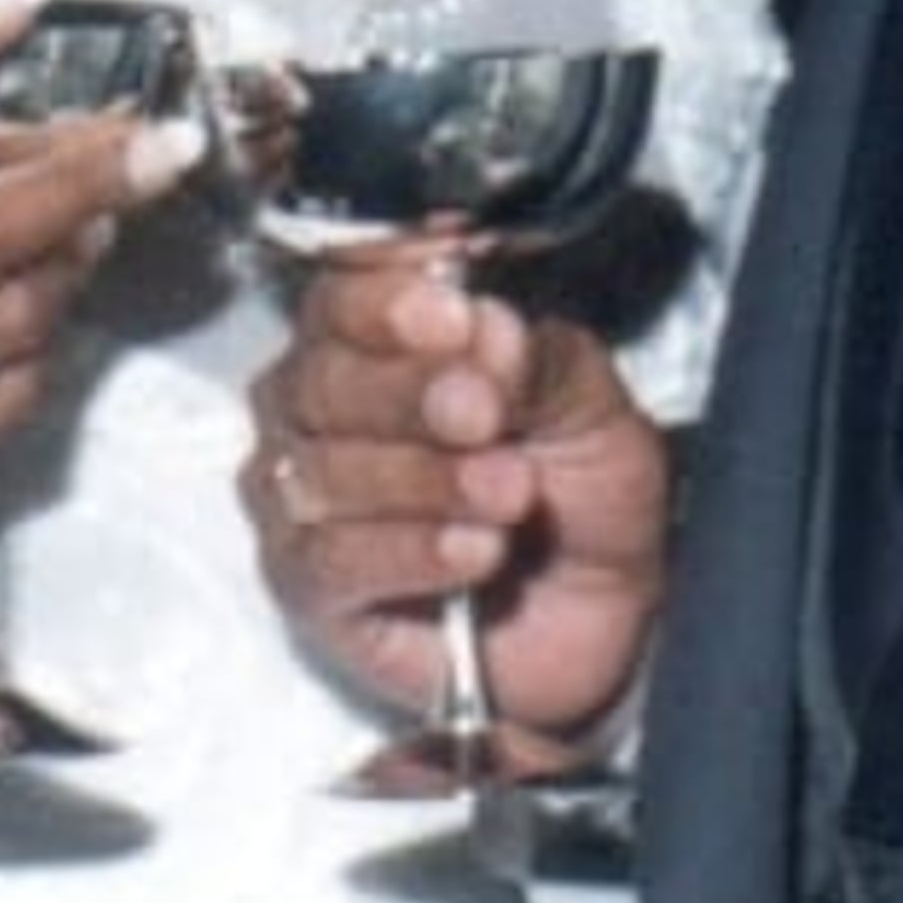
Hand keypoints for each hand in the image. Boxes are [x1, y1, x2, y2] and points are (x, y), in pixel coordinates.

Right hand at [243, 254, 669, 756]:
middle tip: (487, 414)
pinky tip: (476, 550)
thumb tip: (487, 323)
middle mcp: (315, 402)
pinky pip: (330, 560)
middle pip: (324, 378)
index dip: (387, 301)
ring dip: (426, 481)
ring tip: (511, 492)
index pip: (342, 293)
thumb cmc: (582, 485)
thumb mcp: (589, 405)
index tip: (454, 316)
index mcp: (374, 332)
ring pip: (324, 472)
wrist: (603, 609)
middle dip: (410, 394)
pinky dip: (409, 552)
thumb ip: (536, 361)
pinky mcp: (306, 586)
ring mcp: (298, 495)